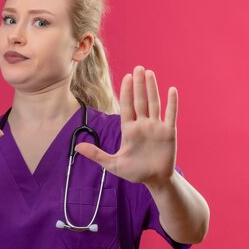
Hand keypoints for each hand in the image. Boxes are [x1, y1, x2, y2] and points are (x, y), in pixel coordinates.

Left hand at [74, 66, 176, 186]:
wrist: (155, 180)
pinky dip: (172, 103)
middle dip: (139, 84)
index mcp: (129, 129)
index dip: (127, 91)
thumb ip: (96, 154)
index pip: (127, 106)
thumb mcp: (112, 164)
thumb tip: (76, 147)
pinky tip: (171, 90)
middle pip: (140, 100)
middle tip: (138, 67)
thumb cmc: (134, 172)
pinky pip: (171, 115)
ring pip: (154, 104)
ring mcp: (156, 127)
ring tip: (150, 73)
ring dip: (152, 89)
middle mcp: (142, 124)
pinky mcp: (168, 132)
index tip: (126, 76)